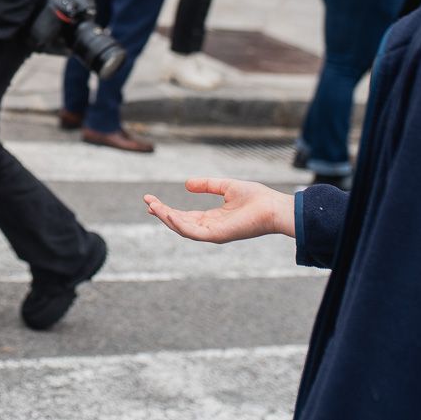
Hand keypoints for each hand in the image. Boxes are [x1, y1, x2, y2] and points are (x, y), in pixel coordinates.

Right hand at [143, 178, 294, 243]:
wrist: (273, 207)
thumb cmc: (256, 198)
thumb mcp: (226, 186)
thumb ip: (207, 185)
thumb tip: (186, 184)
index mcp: (212, 218)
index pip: (184, 216)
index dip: (167, 208)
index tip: (151, 199)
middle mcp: (210, 228)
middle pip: (179, 222)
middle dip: (161, 213)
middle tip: (146, 201)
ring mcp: (213, 233)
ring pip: (182, 228)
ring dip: (165, 218)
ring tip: (152, 206)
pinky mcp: (217, 235)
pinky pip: (192, 232)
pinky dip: (177, 223)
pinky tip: (166, 212)